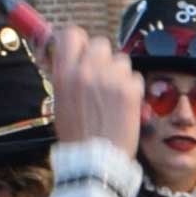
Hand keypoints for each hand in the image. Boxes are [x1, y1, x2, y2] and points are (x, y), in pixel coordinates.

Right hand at [44, 22, 139, 157]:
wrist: (96, 162)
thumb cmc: (77, 136)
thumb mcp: (60, 101)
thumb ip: (67, 75)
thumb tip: (72, 57)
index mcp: (65, 73)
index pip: (72, 34)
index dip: (77, 41)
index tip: (79, 49)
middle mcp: (87, 70)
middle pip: (99, 42)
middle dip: (101, 57)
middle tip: (99, 75)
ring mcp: (111, 78)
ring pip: (120, 59)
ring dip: (118, 72)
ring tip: (112, 94)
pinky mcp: (131, 89)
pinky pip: (135, 76)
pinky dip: (132, 87)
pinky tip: (124, 104)